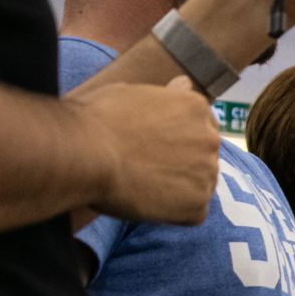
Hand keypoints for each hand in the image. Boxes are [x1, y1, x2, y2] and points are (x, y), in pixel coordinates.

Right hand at [75, 78, 219, 225]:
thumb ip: (166, 95)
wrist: (83, 153)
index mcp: (197, 107)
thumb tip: (184, 83)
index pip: (201, 126)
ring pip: (200, 184)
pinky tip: (147, 201)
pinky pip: (193, 211)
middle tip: (145, 166)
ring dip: (177, 187)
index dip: (176, 139)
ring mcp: (207, 173)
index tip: (154, 147)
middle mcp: (210, 138)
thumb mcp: (133, 92)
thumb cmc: (98, 120)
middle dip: (181, 163)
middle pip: (203, 156)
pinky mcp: (197, 205)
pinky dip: (174, 212)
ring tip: (142, 182)